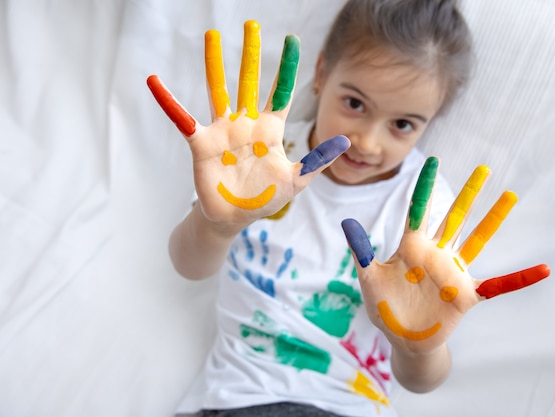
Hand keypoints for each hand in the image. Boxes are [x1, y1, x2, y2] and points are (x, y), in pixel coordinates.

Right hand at [146, 21, 348, 230]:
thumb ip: (317, 160)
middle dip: (250, 54)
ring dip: (214, 63)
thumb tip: (346, 142)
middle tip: (251, 24)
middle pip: (249, 81)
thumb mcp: (296, 180)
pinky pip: (183, 119)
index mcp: (270, 130)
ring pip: (218, 90)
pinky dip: (169, 101)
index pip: (280, 92)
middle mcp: (246, 124)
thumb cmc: (265, 199)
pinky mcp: (202, 144)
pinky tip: (155, 81)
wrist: (234, 218)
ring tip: (212, 35)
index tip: (291, 40)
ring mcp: (223, 131)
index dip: (286, 67)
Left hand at [342, 157, 549, 353]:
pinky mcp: (468, 295)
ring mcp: (454, 273)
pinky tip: (544, 269)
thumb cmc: (384, 307)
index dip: (427, 186)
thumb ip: (361, 251)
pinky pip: (499, 285)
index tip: (435, 160)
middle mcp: (436, 254)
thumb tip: (346, 222)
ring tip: (510, 196)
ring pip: (477, 240)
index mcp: (411, 247)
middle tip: (484, 168)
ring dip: (493, 219)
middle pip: (455, 217)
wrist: (402, 339)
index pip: (420, 210)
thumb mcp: (369, 279)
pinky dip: (520, 278)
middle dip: (468, 193)